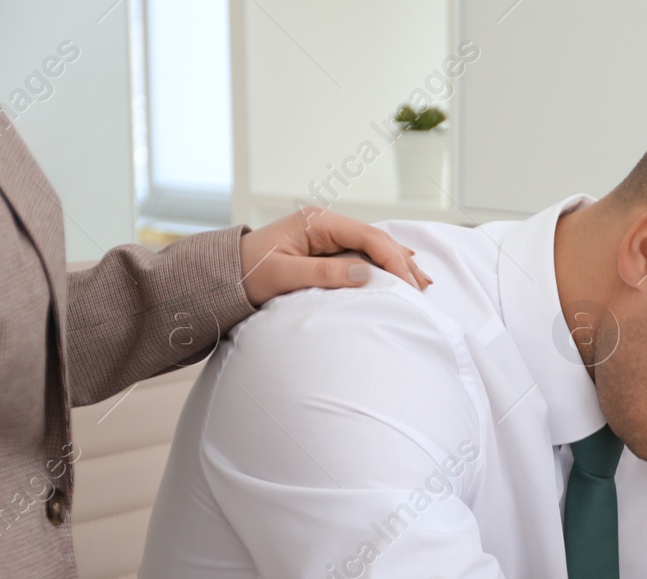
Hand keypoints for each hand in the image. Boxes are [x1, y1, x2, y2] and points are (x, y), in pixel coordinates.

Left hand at [239, 209, 431, 306]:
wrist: (223, 274)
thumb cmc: (247, 274)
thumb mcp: (283, 276)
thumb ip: (324, 274)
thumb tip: (366, 274)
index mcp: (318, 222)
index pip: (368, 236)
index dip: (393, 260)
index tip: (408, 285)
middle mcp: (326, 223)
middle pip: (376, 240)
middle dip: (402, 263)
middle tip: (423, 287)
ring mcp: (327, 235)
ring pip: (372, 247)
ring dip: (397, 264)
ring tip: (421, 282)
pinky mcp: (325, 248)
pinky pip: (362, 254)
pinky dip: (383, 265)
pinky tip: (401, 271)